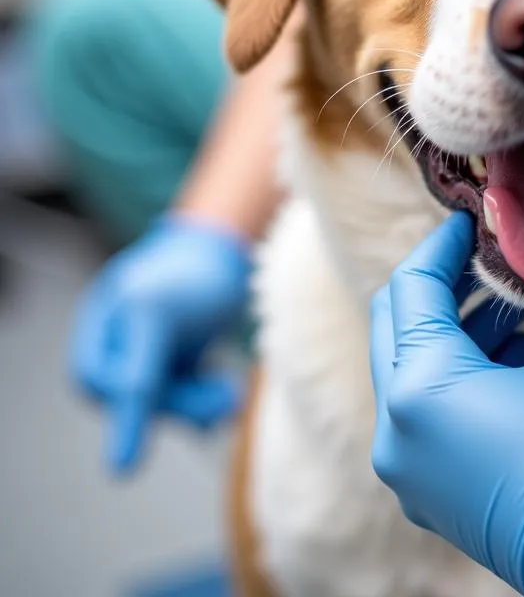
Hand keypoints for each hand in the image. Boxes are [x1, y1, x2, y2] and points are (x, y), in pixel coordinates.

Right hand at [70, 214, 251, 473]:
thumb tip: (117, 460)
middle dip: (178, 403)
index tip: (125, 469)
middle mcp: (119, 337)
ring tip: (230, 397)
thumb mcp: (155, 318)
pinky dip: (203, 402)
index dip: (123, 418)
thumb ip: (139, 380)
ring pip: (163, 399)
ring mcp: (149, 347)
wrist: (232, 244)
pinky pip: (182, 394)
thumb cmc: (192, 272)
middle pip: (134, 396)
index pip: (101, 382)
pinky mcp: (179, 355)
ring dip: (196, 405)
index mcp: (101, 320)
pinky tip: (225, 400)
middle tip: (225, 401)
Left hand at [370, 213, 523, 596]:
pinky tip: (517, 358)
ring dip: (454, 331)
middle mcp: (398, 433)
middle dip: (441, 284)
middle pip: (397, 326)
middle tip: (486, 258)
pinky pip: (426, 415)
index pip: (412, 288)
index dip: (443, 244)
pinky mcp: (433, 496)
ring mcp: (411, 472)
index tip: (474, 219)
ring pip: (411, 372)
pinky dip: (459, 377)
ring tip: (513, 308)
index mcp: (421, 390)